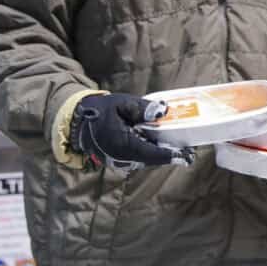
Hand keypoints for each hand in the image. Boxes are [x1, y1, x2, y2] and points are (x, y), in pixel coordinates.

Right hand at [70, 93, 193, 170]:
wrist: (78, 121)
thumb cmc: (100, 110)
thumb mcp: (122, 104)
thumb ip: (143, 108)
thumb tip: (163, 111)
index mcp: (123, 145)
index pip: (153, 154)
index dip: (171, 155)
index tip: (187, 155)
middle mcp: (122, 158)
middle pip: (152, 159)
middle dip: (170, 155)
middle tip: (188, 150)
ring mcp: (119, 161)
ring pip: (146, 160)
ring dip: (161, 154)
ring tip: (179, 147)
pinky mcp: (118, 160)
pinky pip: (138, 158)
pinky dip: (150, 152)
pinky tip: (159, 143)